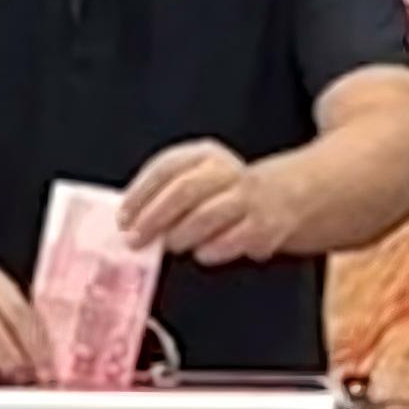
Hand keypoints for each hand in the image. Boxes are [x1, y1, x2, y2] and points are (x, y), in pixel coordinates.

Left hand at [124, 140, 299, 263]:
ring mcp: (248, 198)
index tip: (123, 218)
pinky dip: (213, 249)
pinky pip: (233, 239)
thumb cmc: (227, 192)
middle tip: (135, 239)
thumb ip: (166, 194)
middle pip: (184, 191)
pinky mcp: (265, 225)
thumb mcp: (199, 179)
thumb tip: (129, 221)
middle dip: (155, 218)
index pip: (165, 168)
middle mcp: (226, 171)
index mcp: (204, 155)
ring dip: (182, 234)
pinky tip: (202, 253)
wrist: (286, 194)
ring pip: (208, 215)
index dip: (140, 194)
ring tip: (170, 245)